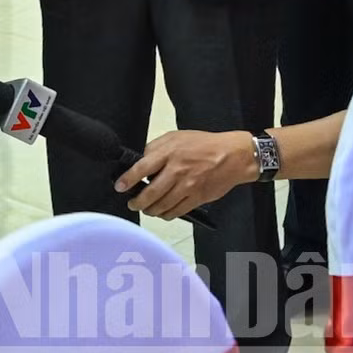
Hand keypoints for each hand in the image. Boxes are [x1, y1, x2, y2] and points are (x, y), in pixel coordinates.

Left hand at [122, 130, 256, 219]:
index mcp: (168, 153)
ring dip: (151, 210)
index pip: (142, 169)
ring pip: (164, 205)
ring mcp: (188, 186)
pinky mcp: (198, 198)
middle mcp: (177, 171)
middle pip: (151, 193)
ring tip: (146, 209)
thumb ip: (155, 148)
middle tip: (132, 204)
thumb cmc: (202, 144)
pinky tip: (163, 213)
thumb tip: (141, 160)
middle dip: (138, 202)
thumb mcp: (174, 137)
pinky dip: (167, 214)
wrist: (232, 156)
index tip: (119, 187)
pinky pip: (178, 211)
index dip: (128, 180)